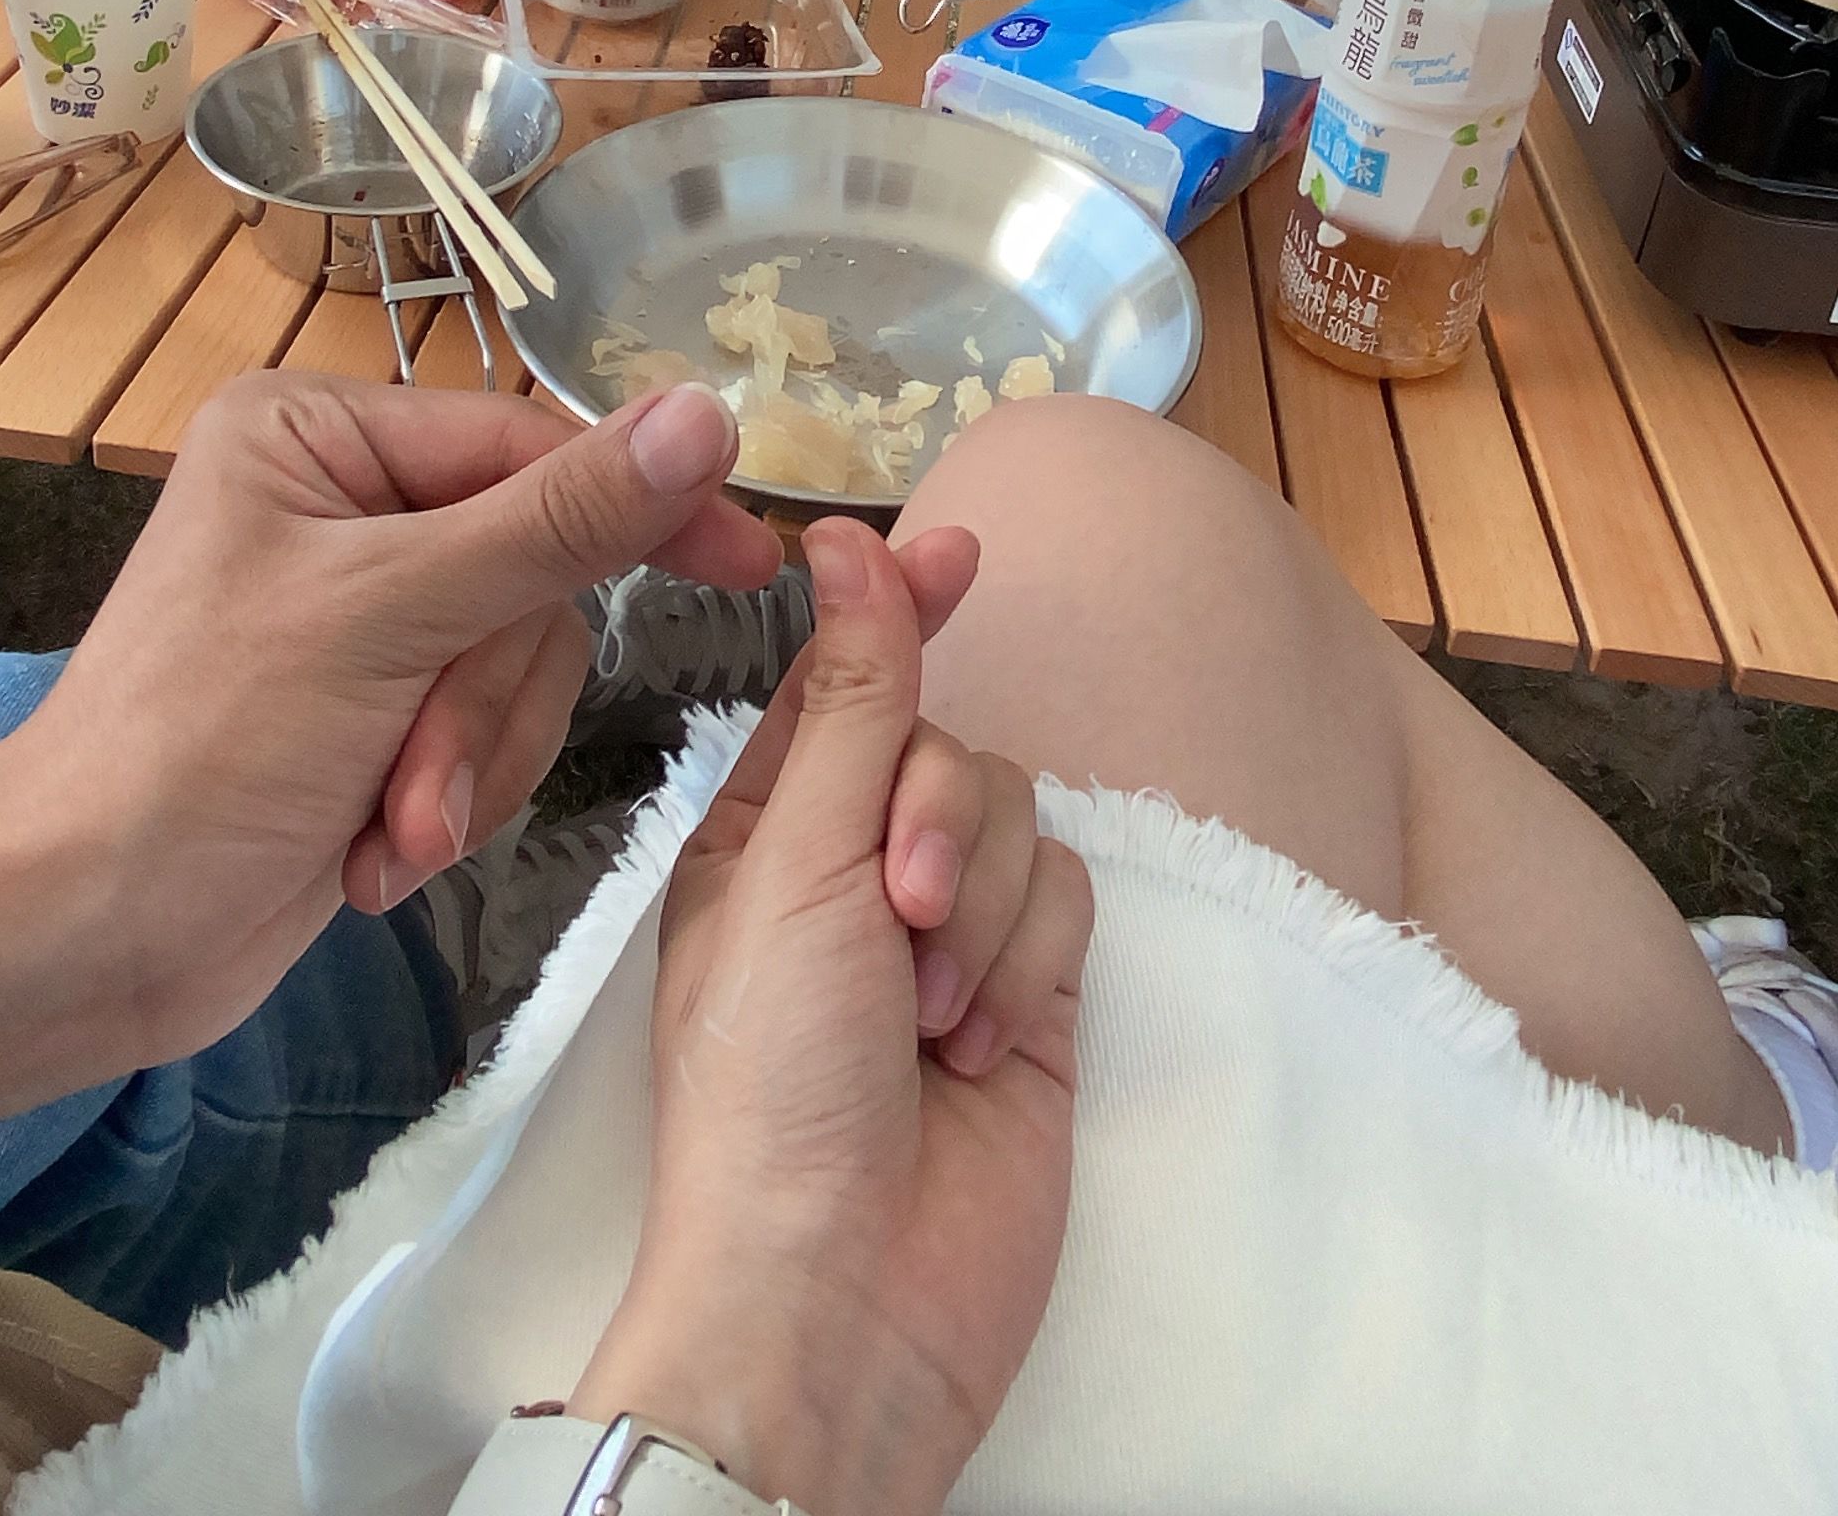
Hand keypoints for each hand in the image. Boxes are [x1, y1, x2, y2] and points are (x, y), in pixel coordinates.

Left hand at [0, 373, 781, 1146]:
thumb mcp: (394, 617)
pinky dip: (444, 805)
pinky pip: (485, 737)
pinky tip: (368, 855)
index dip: (638, 508)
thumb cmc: (201, 751)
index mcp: (317, 432)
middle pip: (533, 573)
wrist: (80, 940)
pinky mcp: (370, 718)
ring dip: (466, 769)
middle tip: (420, 784)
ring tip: (389, 834)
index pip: (530, 447)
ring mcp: (358, 618)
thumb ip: (561, 521)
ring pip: (520, 667)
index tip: (750, 562)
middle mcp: (341, 505)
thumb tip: (710, 413)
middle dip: (484, 703)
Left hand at [573, 520, 1092, 1515]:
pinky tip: (984, 1046)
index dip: (902, 611)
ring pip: (1022, 816)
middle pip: (951, 744)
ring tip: (933, 1014)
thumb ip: (857, 698)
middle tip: (902, 912)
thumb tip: (850, 541)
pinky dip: (1030, 962)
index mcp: (767, 831)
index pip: (847, 680)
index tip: (964, 544)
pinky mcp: (1029, 997)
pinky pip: (1070, 898)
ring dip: (985, 907)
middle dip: (942, 817)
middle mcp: (858, 870)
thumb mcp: (798, 863)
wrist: (844, 1295)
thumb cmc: (770, 1085)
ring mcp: (948, 936)